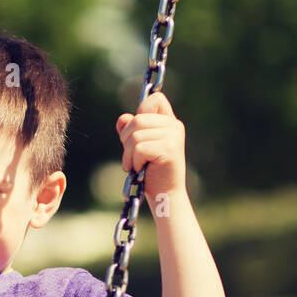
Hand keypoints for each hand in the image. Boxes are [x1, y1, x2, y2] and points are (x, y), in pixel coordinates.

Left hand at [116, 92, 186, 207]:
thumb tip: (122, 118)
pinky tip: (141, 169)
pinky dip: (134, 161)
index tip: (137, 134)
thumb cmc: (151, 173)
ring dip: (129, 154)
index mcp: (169, 122)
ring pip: (135, 135)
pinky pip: (139, 148)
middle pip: (137, 119)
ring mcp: (173, 136)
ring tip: (136, 166)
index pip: (154, 99)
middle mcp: (174, 126)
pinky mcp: (169, 149)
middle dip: (126, 140)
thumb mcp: (138, 148)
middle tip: (131, 158)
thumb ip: (131, 131)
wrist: (165, 196)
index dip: (140, 112)